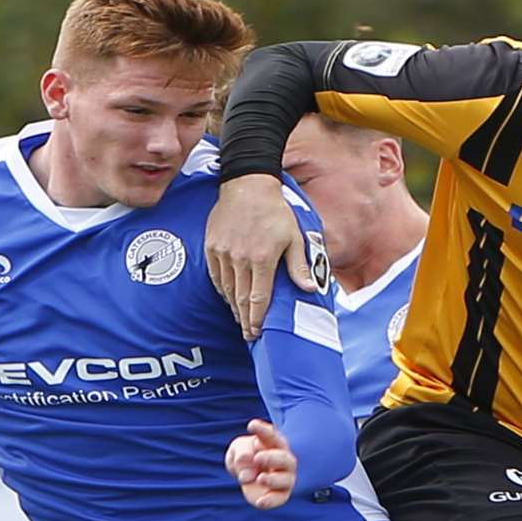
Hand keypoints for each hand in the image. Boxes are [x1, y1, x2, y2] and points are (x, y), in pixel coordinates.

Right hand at [205, 173, 312, 338]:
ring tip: (241, 319)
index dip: (257, 318)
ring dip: (234, 307)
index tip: (257, 333)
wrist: (247, 186)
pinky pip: (216, 276)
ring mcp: (223, 253)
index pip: (258, 298)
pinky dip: (223, 290)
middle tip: (249, 335)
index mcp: (263, 258)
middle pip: (241, 298)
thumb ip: (299, 265)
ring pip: (227, 289)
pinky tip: (229, 298)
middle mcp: (240, 258)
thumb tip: (309, 289)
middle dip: (245, 319)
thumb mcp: (294, 237)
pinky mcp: (212, 247)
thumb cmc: (276, 212)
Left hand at [225, 419, 298, 508]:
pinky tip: (259, 502)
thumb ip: (241, 452)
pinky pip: (279, 498)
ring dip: (274, 479)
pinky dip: (271, 501)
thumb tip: (245, 464)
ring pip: (286, 479)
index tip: (251, 425)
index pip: (272, 436)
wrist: (248, 475)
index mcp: (274, 444)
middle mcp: (284, 460)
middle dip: (272, 458)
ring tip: (260, 478)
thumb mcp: (238, 449)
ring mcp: (284, 478)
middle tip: (257, 458)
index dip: (263, 431)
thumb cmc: (245, 456)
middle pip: (285, 458)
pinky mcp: (280, 494)